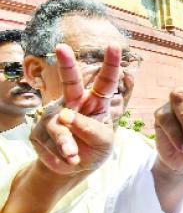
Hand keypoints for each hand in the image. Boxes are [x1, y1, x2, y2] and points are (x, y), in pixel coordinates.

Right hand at [29, 43, 120, 174]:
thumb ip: (92, 130)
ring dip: (66, 142)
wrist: (73, 167)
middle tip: (61, 48)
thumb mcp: (103, 142)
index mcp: (96, 102)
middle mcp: (74, 103)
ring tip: (73, 156)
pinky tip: (65, 161)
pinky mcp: (38, 130)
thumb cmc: (94, 148)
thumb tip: (66, 116)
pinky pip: (47, 141)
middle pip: (70, 82)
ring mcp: (54, 115)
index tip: (114, 46)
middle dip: (66, 64)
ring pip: (58, 124)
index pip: (105, 82)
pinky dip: (58, 156)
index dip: (111, 64)